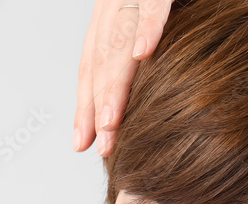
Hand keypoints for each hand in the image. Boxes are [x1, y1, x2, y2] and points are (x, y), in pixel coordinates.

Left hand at [72, 0, 173, 154]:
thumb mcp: (163, 21)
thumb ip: (149, 50)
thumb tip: (150, 88)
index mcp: (111, 14)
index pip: (91, 64)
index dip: (85, 104)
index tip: (83, 143)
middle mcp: (115, 1)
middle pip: (100, 59)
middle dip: (97, 106)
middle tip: (101, 146)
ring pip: (119, 38)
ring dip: (115, 82)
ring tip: (111, 120)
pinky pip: (153, 4)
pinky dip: (148, 27)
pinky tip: (143, 54)